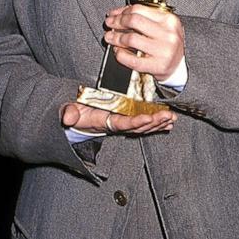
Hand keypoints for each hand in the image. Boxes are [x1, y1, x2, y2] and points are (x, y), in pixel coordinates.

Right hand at [61, 102, 175, 134]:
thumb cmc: (76, 113)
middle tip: (167, 116)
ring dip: (158, 123)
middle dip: (153, 122)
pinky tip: (168, 123)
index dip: (135, 122)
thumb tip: (67, 117)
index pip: (122, 123)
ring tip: (171, 119)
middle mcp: (116, 126)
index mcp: (105, 122)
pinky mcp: (127, 122)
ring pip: (143, 127)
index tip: (148, 117)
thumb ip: (69, 114)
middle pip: (138, 127)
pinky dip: (157, 124)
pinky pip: (144, 125)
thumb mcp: (70, 112)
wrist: (77, 120)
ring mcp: (123, 125)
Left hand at [103, 5, 183, 80]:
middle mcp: (168, 34)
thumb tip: (117, 13)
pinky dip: (120, 54)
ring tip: (110, 37)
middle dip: (117, 22)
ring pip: (131, 39)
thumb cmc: (166, 44)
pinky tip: (117, 51)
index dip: (121, 11)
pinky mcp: (158, 66)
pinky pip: (132, 59)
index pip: (139, 9)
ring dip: (115, 37)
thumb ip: (142, 17)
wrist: (178, 66)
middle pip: (134, 21)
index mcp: (169, 20)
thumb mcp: (161, 26)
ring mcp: (163, 50)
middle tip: (110, 24)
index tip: (113, 15)